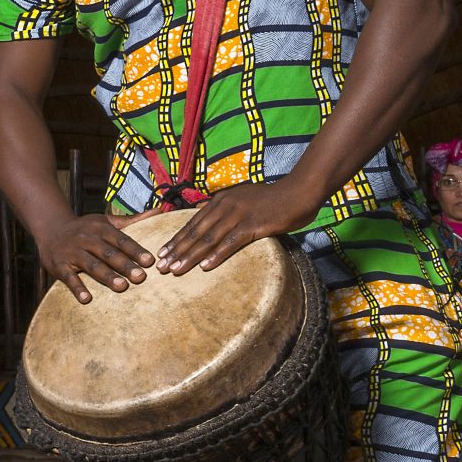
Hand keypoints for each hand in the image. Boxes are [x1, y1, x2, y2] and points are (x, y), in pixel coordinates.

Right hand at [40, 211, 158, 304]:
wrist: (50, 228)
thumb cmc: (85, 227)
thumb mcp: (106, 221)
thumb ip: (132, 220)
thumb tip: (159, 211)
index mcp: (100, 228)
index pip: (121, 240)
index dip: (135, 250)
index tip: (149, 261)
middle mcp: (86, 239)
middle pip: (108, 253)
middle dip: (124, 265)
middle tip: (140, 277)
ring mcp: (72, 252)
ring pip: (91, 265)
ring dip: (106, 276)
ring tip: (121, 286)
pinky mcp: (59, 265)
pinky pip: (69, 278)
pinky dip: (77, 288)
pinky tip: (87, 299)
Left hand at [155, 182, 317, 273]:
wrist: (301, 190)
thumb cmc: (274, 198)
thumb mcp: (243, 198)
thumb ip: (223, 208)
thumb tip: (203, 214)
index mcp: (221, 200)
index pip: (192, 222)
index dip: (176, 239)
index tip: (161, 253)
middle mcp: (225, 206)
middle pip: (196, 232)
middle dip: (176, 250)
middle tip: (161, 267)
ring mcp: (239, 215)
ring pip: (209, 238)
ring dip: (190, 256)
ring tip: (176, 270)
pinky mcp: (254, 224)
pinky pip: (232, 242)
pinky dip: (217, 255)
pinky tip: (205, 267)